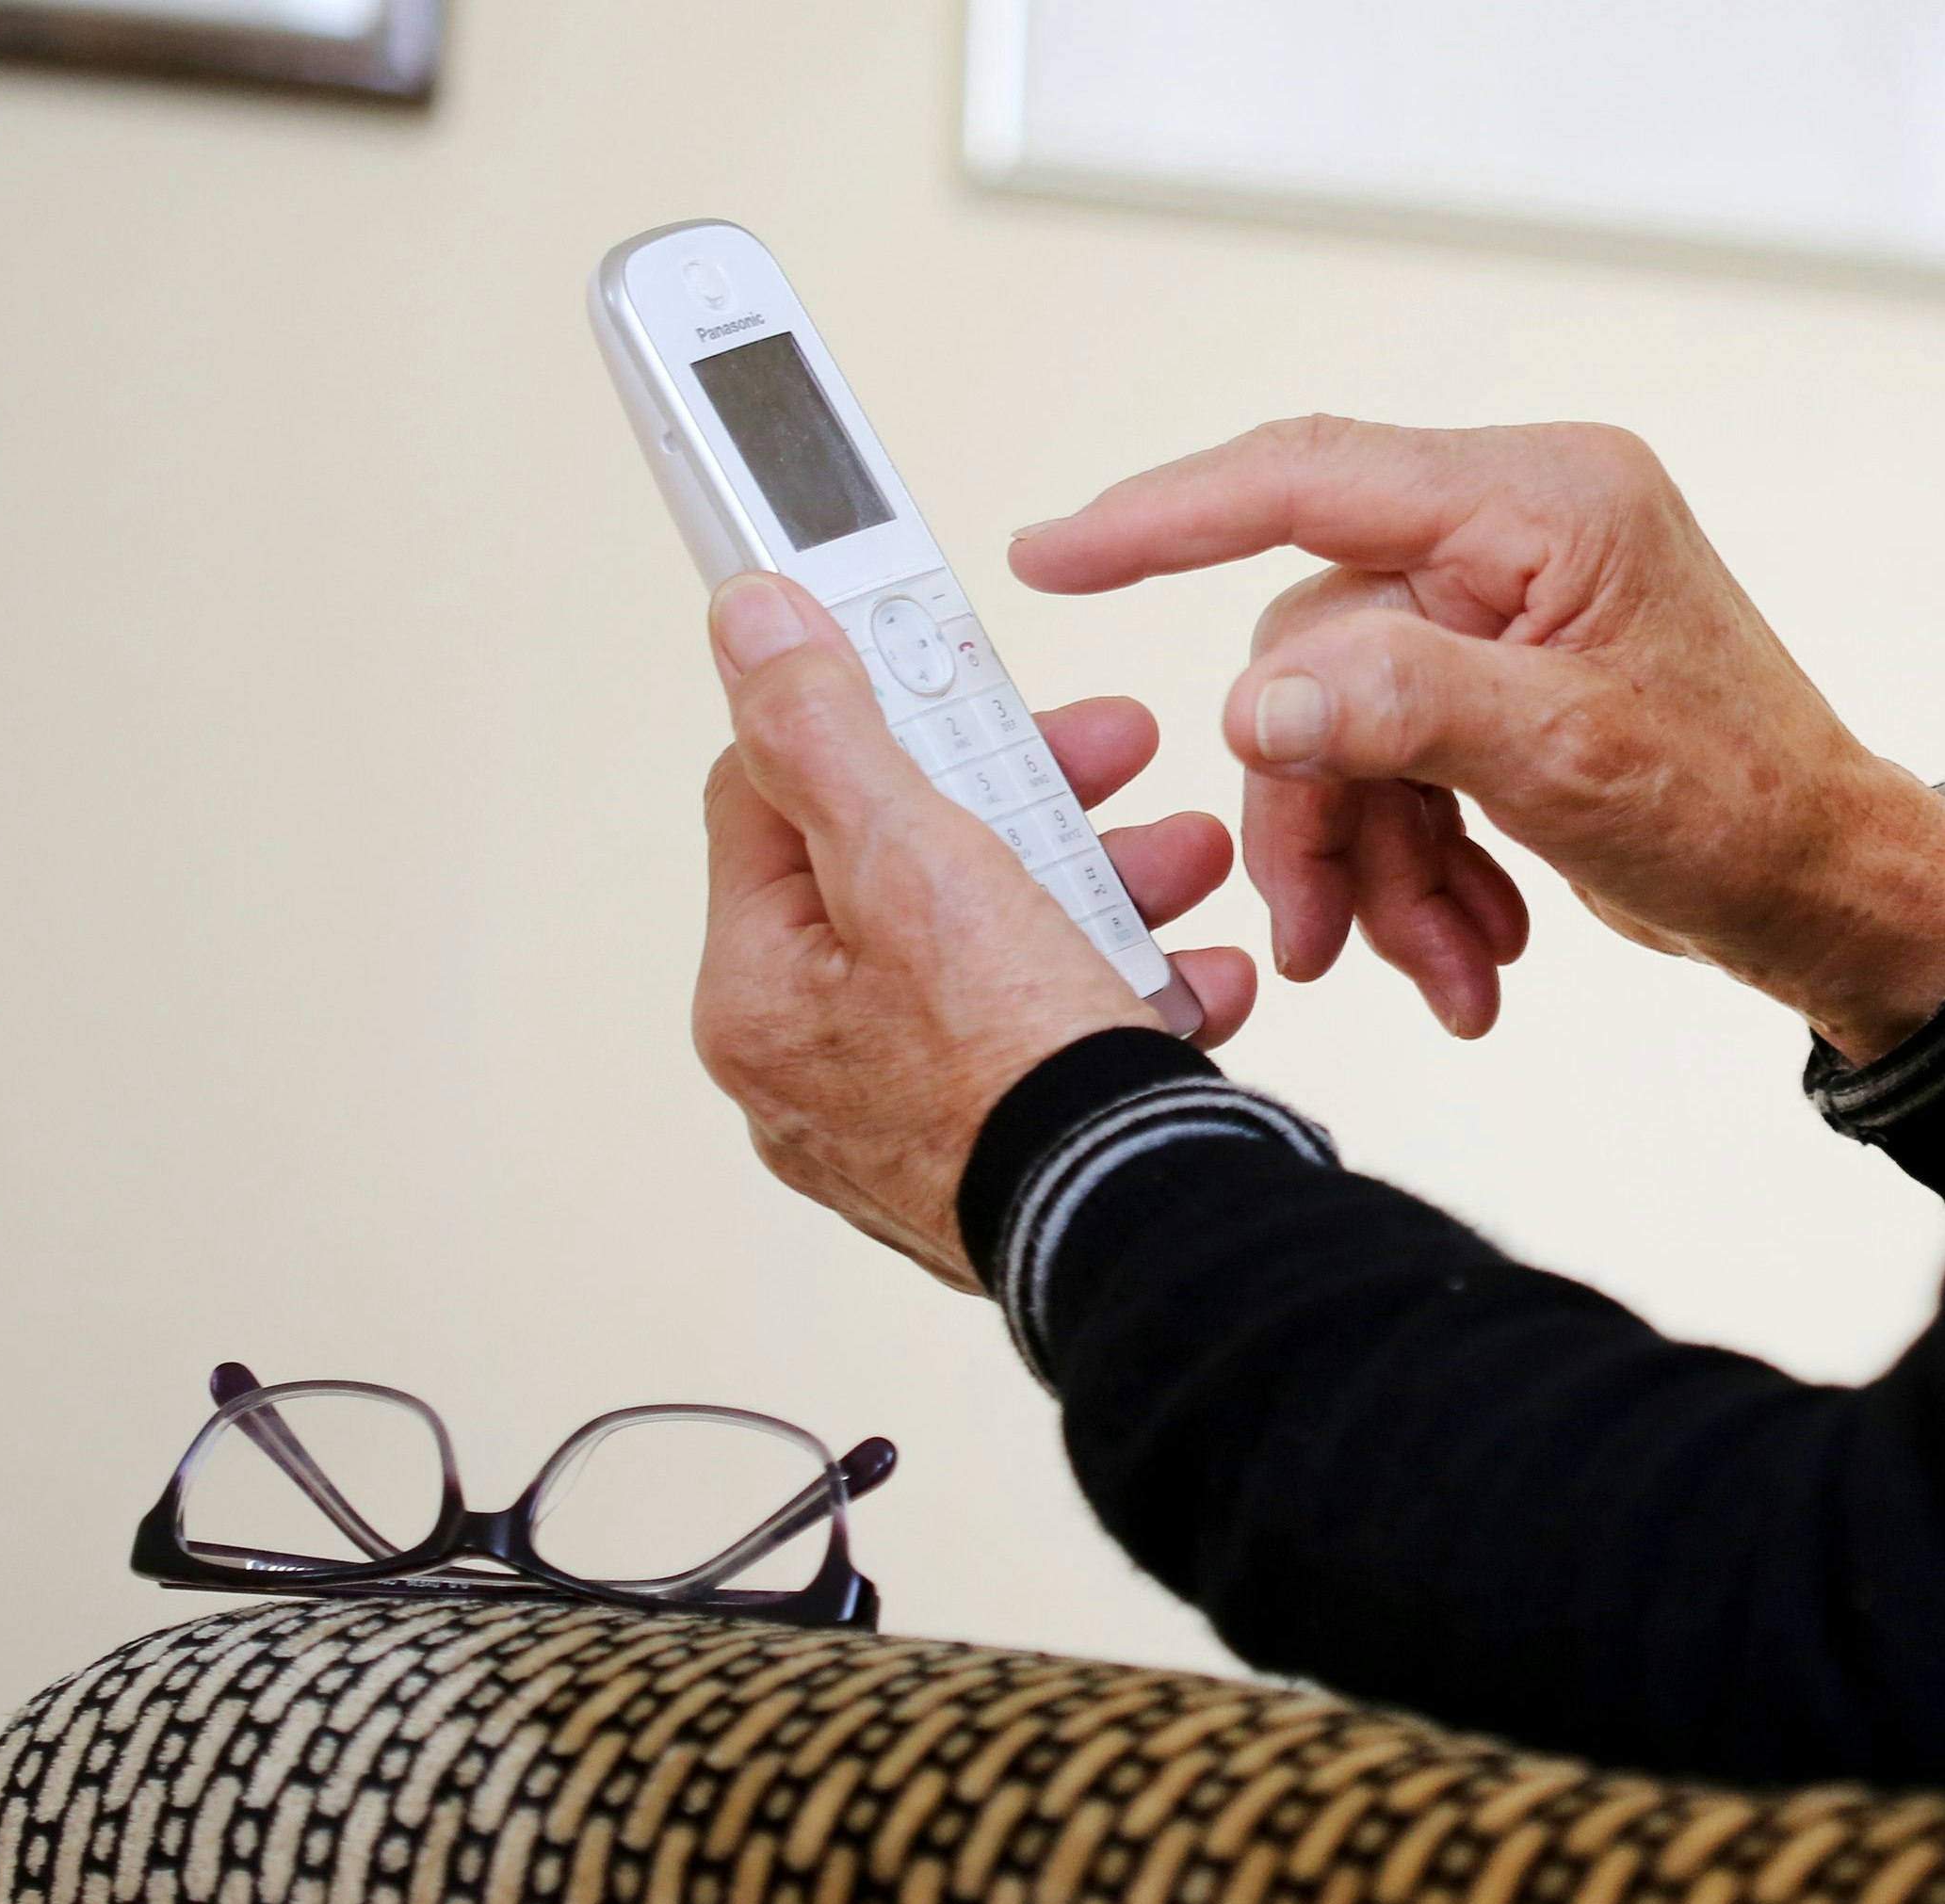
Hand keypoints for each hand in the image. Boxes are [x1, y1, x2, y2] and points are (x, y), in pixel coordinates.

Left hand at [692, 573, 1256, 1287]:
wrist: (1137, 1234)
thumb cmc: (1019, 1076)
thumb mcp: (915, 858)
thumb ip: (826, 733)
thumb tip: (748, 628)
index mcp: (761, 993)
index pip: (773, 798)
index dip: (873, 714)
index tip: (952, 673)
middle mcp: (815, 1066)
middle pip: (906, 867)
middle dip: (1032, 797)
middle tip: (1112, 753)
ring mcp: (908, 1118)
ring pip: (999, 949)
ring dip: (1105, 885)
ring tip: (1188, 864)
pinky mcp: (1000, 1152)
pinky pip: (1054, 1039)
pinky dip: (1130, 994)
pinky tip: (1196, 978)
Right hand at [1010, 417, 1944, 1057]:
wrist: (1835, 897)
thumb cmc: (1748, 812)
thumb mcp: (1570, 757)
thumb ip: (1403, 706)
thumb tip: (1260, 699)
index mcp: (1539, 504)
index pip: (1309, 479)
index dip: (1165, 514)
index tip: (1053, 556)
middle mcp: (1517, 537)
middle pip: (1320, 655)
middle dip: (1323, 813)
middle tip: (1327, 941)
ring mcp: (1509, 616)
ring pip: (1349, 732)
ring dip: (1374, 867)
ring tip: (1438, 974)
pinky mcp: (1508, 691)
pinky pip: (1401, 770)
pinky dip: (1419, 872)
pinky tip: (1474, 950)